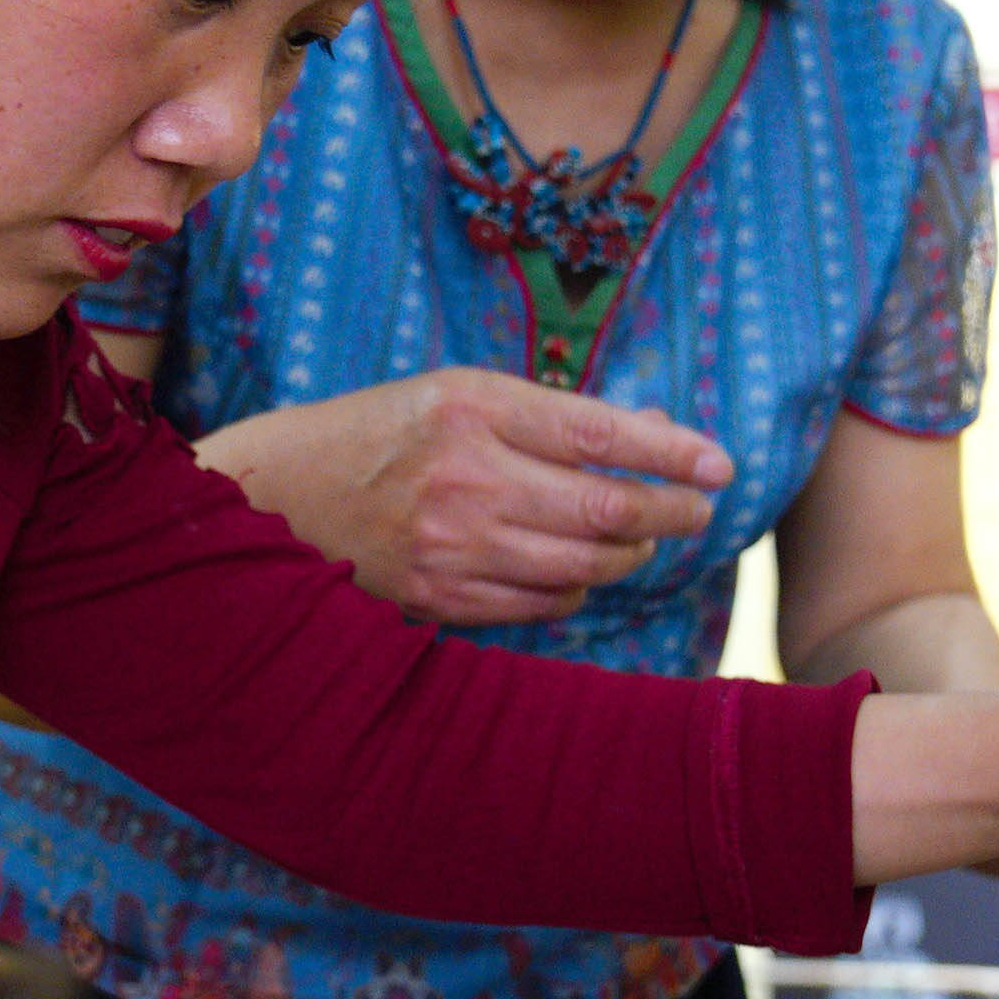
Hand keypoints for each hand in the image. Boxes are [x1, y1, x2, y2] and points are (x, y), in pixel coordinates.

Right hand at [208, 368, 732, 623]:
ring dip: (629, 556)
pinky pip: (542, 606)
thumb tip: (656, 429)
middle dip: (670, 512)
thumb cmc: (380, 432)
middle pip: (605, 509)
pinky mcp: (440, 597)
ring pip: (582, 566)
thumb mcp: (460, 393)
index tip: (720, 463)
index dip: (672, 452)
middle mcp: (467, 476)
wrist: (277, 495)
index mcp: (473, 407)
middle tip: (700, 510)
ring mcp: (453, 544)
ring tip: (643, 539)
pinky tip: (580, 572)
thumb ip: (554, 414)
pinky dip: (577, 592)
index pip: (602, 434)